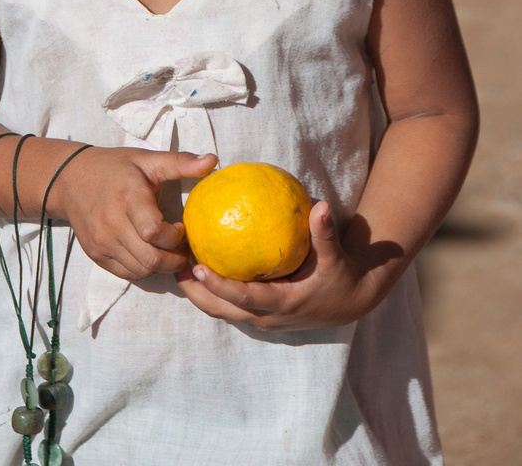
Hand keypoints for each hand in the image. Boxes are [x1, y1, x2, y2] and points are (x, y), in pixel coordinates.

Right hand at [55, 147, 216, 281]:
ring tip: (168, 250)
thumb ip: (180, 162)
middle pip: (151, 259)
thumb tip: (213, 160)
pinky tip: (150, 253)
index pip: (153, 232)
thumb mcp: (147, 159)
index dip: (174, 236)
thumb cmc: (116, 167)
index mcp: (127, 197)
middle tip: (183, 247)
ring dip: (161, 266)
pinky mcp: (96, 254)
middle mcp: (111, 223)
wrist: (71, 179)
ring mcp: (102, 242)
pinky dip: (144, 269)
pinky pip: (127, 273)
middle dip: (174, 259)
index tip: (181, 226)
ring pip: (141, 271)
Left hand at [175, 202, 399, 329]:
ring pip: (223, 312)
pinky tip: (202, 266)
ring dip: (200, 295)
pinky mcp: (262, 315)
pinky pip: (231, 305)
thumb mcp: (336, 256)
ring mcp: (263, 319)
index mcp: (282, 304)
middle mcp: (268, 317)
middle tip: (174, 268)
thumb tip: (320, 206)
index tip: (197, 267)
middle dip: (196, 294)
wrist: (351, 301)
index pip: (243, 298)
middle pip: (222, 311)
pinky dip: (214, 292)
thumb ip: (325, 232)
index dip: (218, 286)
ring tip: (179, 268)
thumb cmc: (341, 276)